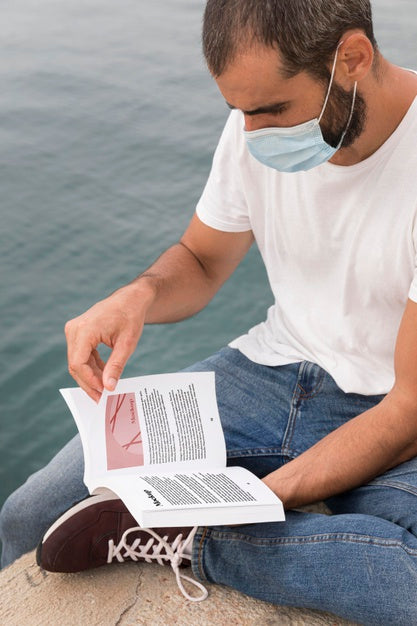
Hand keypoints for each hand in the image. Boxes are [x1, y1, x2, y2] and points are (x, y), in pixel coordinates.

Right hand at [65, 284, 152, 401]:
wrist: (130, 299)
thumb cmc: (130, 317)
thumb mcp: (127, 344)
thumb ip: (116, 366)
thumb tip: (108, 387)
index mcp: (85, 330)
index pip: (79, 363)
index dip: (89, 381)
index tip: (103, 393)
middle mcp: (74, 329)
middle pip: (75, 364)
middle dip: (88, 383)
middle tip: (102, 398)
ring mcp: (74, 330)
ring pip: (77, 362)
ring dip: (90, 376)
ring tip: (105, 389)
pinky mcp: (78, 333)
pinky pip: (81, 355)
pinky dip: (91, 367)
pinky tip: (104, 375)